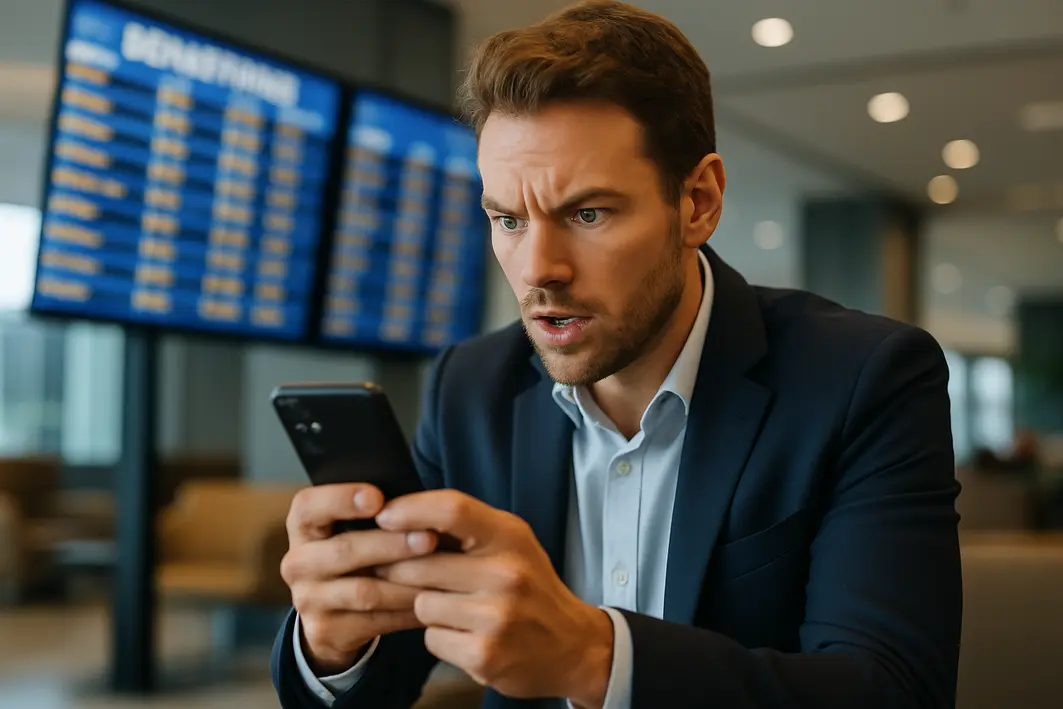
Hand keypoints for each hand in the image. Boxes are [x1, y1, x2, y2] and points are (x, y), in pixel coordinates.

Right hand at [280, 483, 438, 674]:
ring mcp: (308, 600)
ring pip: (362, 591)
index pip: (309, 506)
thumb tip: (419, 501)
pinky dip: (406, 610)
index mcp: (303, 526)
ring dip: (405, 582)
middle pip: (343, 551)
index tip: (377, 497)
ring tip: (440, 573)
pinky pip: (374, 621)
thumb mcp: (354, 527)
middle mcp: (297, 562)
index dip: (341, 499)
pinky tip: (432, 600)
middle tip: (429, 539)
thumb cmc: (357, 551)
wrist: (333, 610)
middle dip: (390, 544)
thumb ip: (376, 512)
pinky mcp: (326, 631)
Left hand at [373, 490, 613, 706]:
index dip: (410, 510)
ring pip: (421, 603)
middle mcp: (506, 574)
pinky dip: (440, 637)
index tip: (385, 516)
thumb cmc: (530, 588)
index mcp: (511, 537)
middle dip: (402, 569)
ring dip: (427, 607)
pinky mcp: (484, 655)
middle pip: (421, 562)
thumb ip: (466, 528)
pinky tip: (465, 634)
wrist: (572, 647)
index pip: (452, 509)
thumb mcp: (511, 544)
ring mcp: (496, 617)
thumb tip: (400, 516)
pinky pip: (432, 638)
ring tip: (455, 608)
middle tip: (405, 573)